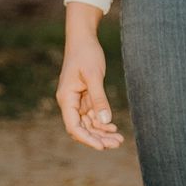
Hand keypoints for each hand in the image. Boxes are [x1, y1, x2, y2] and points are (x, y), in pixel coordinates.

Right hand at [56, 4, 122, 148]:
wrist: (83, 38)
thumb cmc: (86, 53)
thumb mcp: (93, 75)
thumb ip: (99, 98)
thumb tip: (105, 121)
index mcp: (66, 98)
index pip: (74, 126)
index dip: (87, 139)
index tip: (102, 147)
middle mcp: (69, 102)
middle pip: (82, 128)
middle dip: (98, 138)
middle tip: (117, 144)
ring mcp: (77, 101)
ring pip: (88, 124)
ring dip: (102, 133)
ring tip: (119, 139)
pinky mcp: (85, 97)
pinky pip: (92, 115)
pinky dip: (102, 122)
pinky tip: (113, 128)